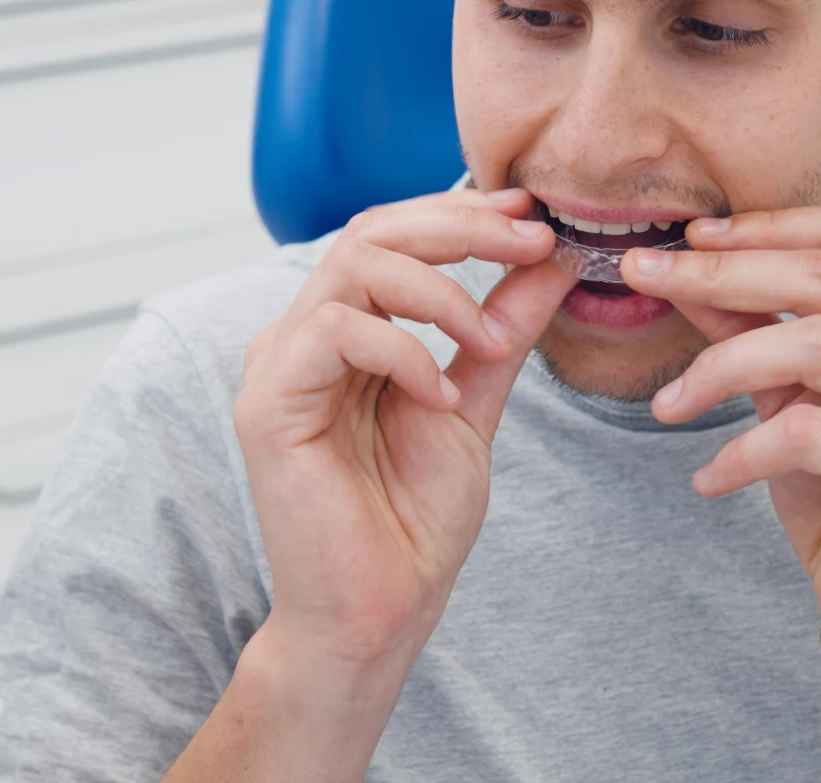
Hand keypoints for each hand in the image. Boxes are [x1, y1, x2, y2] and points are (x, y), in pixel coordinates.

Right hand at [235, 188, 573, 670]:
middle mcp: (304, 336)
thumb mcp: (476, 399)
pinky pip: (333, 332)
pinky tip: (441, 393)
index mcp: (346, 329)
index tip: (531, 214)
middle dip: (461, 226)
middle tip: (531, 240)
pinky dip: (402, 349)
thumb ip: (503, 327)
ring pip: (353, 267)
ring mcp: (279, 366)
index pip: (393, 235)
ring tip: (495, 340)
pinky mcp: (267, 405)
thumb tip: (553, 260)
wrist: (381, 609)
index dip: (461, 212)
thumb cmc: (413, 517)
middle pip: (371, 232)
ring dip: (442, 289)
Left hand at [626, 203, 820, 684]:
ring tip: (667, 406)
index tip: (692, 235)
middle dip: (724, 273)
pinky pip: (806, 431)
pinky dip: (741, 450)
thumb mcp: (794, 399)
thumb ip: (753, 332)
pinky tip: (708, 479)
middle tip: (646, 277)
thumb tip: (685, 268)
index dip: (771, 224)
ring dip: (719, 366)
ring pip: (813, 344)